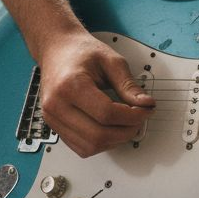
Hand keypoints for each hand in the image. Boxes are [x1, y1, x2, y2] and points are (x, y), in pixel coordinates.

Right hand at [36, 31, 154, 157]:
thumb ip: (129, 85)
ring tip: (127, 124)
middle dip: (126, 131)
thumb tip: (146, 104)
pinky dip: (101, 143)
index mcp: (69, 85)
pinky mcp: (55, 126)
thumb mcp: (111, 61)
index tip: (146, 110)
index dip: (132, 116)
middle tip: (140, 119)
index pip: (106, 114)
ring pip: (89, 147)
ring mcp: (52, 119)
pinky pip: (81, 147)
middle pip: (98, 135)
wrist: (57, 50)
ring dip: (114, 141)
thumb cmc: (80, 52)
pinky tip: (112, 129)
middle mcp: (56, 105)